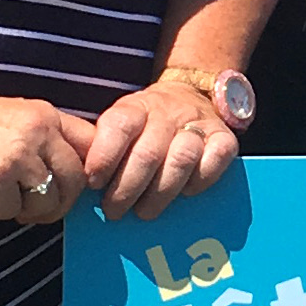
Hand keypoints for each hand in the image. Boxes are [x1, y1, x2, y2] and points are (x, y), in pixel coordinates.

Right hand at [0, 91, 93, 224]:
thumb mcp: (15, 119)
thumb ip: (45, 141)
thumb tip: (74, 180)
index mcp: (47, 115)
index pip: (92, 147)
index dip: (87, 173)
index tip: (68, 186)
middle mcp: (38, 133)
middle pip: (75, 182)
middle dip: (58, 203)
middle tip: (36, 208)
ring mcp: (17, 157)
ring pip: (47, 202)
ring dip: (27, 211)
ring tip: (2, 199)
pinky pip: (11, 211)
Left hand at [82, 81, 242, 218]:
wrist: (191, 94)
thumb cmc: (146, 125)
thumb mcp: (121, 125)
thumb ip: (104, 148)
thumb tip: (81, 188)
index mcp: (136, 107)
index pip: (119, 125)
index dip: (104, 156)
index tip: (93, 182)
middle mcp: (167, 112)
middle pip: (148, 152)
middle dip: (127, 188)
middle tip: (114, 211)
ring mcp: (198, 123)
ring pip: (182, 158)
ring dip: (160, 192)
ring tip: (144, 212)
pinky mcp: (225, 137)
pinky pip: (217, 159)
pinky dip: (201, 179)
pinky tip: (187, 192)